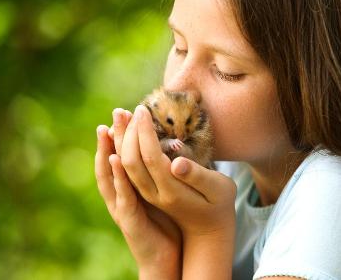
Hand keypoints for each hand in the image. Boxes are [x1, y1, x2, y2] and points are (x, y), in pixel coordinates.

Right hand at [95, 109, 181, 278]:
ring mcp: (122, 208)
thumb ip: (162, 173)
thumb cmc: (167, 222)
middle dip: (113, 137)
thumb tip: (171, 149)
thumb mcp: (163, 192)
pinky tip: (116, 159)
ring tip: (106, 129)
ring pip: (110, 177)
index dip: (121, 136)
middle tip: (115, 112)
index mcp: (132, 187)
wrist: (168, 256)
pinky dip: (117, 178)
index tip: (124, 113)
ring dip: (108, 151)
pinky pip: (122, 197)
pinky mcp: (128, 221)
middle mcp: (122, 195)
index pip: (122, 156)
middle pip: (112, 161)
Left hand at [121, 105, 236, 237]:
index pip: (150, 156)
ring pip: (124, 166)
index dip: (144, 132)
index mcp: (172, 191)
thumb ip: (198, 176)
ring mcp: (148, 195)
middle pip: (131, 160)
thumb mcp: (218, 190)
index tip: (143, 109)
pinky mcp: (146, 193)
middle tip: (131, 108)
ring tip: (122, 117)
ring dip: (120, 140)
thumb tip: (177, 163)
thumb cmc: (220, 205)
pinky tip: (123, 135)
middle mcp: (154, 194)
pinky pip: (127, 170)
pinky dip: (122, 150)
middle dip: (128, 132)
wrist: (208, 233)